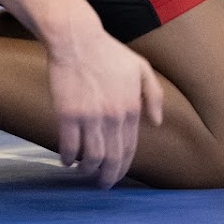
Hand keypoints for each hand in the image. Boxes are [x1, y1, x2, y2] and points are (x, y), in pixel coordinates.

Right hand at [46, 25, 163, 186]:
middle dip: (107, 177)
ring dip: (87, 170)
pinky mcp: (67, 114)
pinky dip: (68, 158)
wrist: (76, 38)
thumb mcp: (140, 67)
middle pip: (112, 159)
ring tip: (83, 171)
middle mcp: (113, 117)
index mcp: (131, 108)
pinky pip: (69, 146)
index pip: (130, 149)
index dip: (122, 166)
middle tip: (102, 185)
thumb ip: (153, 95)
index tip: (116, 174)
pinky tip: (67, 160)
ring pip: (91, 158)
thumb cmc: (107, 51)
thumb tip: (156, 123)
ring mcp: (90, 116)